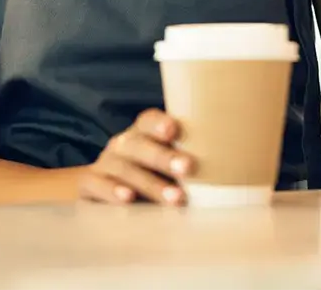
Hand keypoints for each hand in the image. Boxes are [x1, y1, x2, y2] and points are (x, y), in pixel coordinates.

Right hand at [78, 109, 196, 204]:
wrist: (98, 188)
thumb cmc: (146, 173)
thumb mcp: (164, 162)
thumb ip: (185, 158)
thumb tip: (231, 164)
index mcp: (142, 132)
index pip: (148, 119)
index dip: (160, 123)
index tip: (174, 131)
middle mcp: (122, 143)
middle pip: (140, 145)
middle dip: (164, 157)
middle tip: (189, 168)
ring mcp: (104, 163)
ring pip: (125, 169)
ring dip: (150, 183)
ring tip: (175, 198)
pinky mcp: (89, 185)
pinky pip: (98, 186)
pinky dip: (113, 192)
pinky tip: (129, 200)